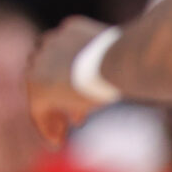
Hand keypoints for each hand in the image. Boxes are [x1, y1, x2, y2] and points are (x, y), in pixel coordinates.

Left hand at [26, 16, 110, 147]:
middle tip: (71, 116)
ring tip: (61, 133)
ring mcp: (41, 65)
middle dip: (57, 95)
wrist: (121, 61)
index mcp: (70, 30)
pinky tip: (56, 141)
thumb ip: (111, 64)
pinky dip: (45, 125)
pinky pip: (37, 110)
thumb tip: (121, 76)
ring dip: (50, 114)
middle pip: (46, 72)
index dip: (68, 76)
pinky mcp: (39, 88)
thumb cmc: (134, 58)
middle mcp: (50, 43)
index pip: (61, 53)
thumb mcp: (123, 58)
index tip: (81, 95)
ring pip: (39, 92)